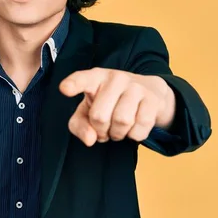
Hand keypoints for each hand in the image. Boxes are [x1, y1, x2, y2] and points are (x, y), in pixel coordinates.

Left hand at [59, 68, 174, 146]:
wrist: (150, 93)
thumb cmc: (111, 102)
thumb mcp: (89, 110)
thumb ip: (79, 125)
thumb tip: (90, 139)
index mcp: (95, 78)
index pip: (82, 79)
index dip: (73, 85)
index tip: (64, 89)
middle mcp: (115, 78)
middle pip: (100, 116)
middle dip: (100, 130)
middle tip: (105, 128)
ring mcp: (136, 87)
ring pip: (121, 122)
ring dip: (118, 134)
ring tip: (118, 128)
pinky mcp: (153, 100)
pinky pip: (139, 129)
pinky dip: (134, 136)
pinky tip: (134, 126)